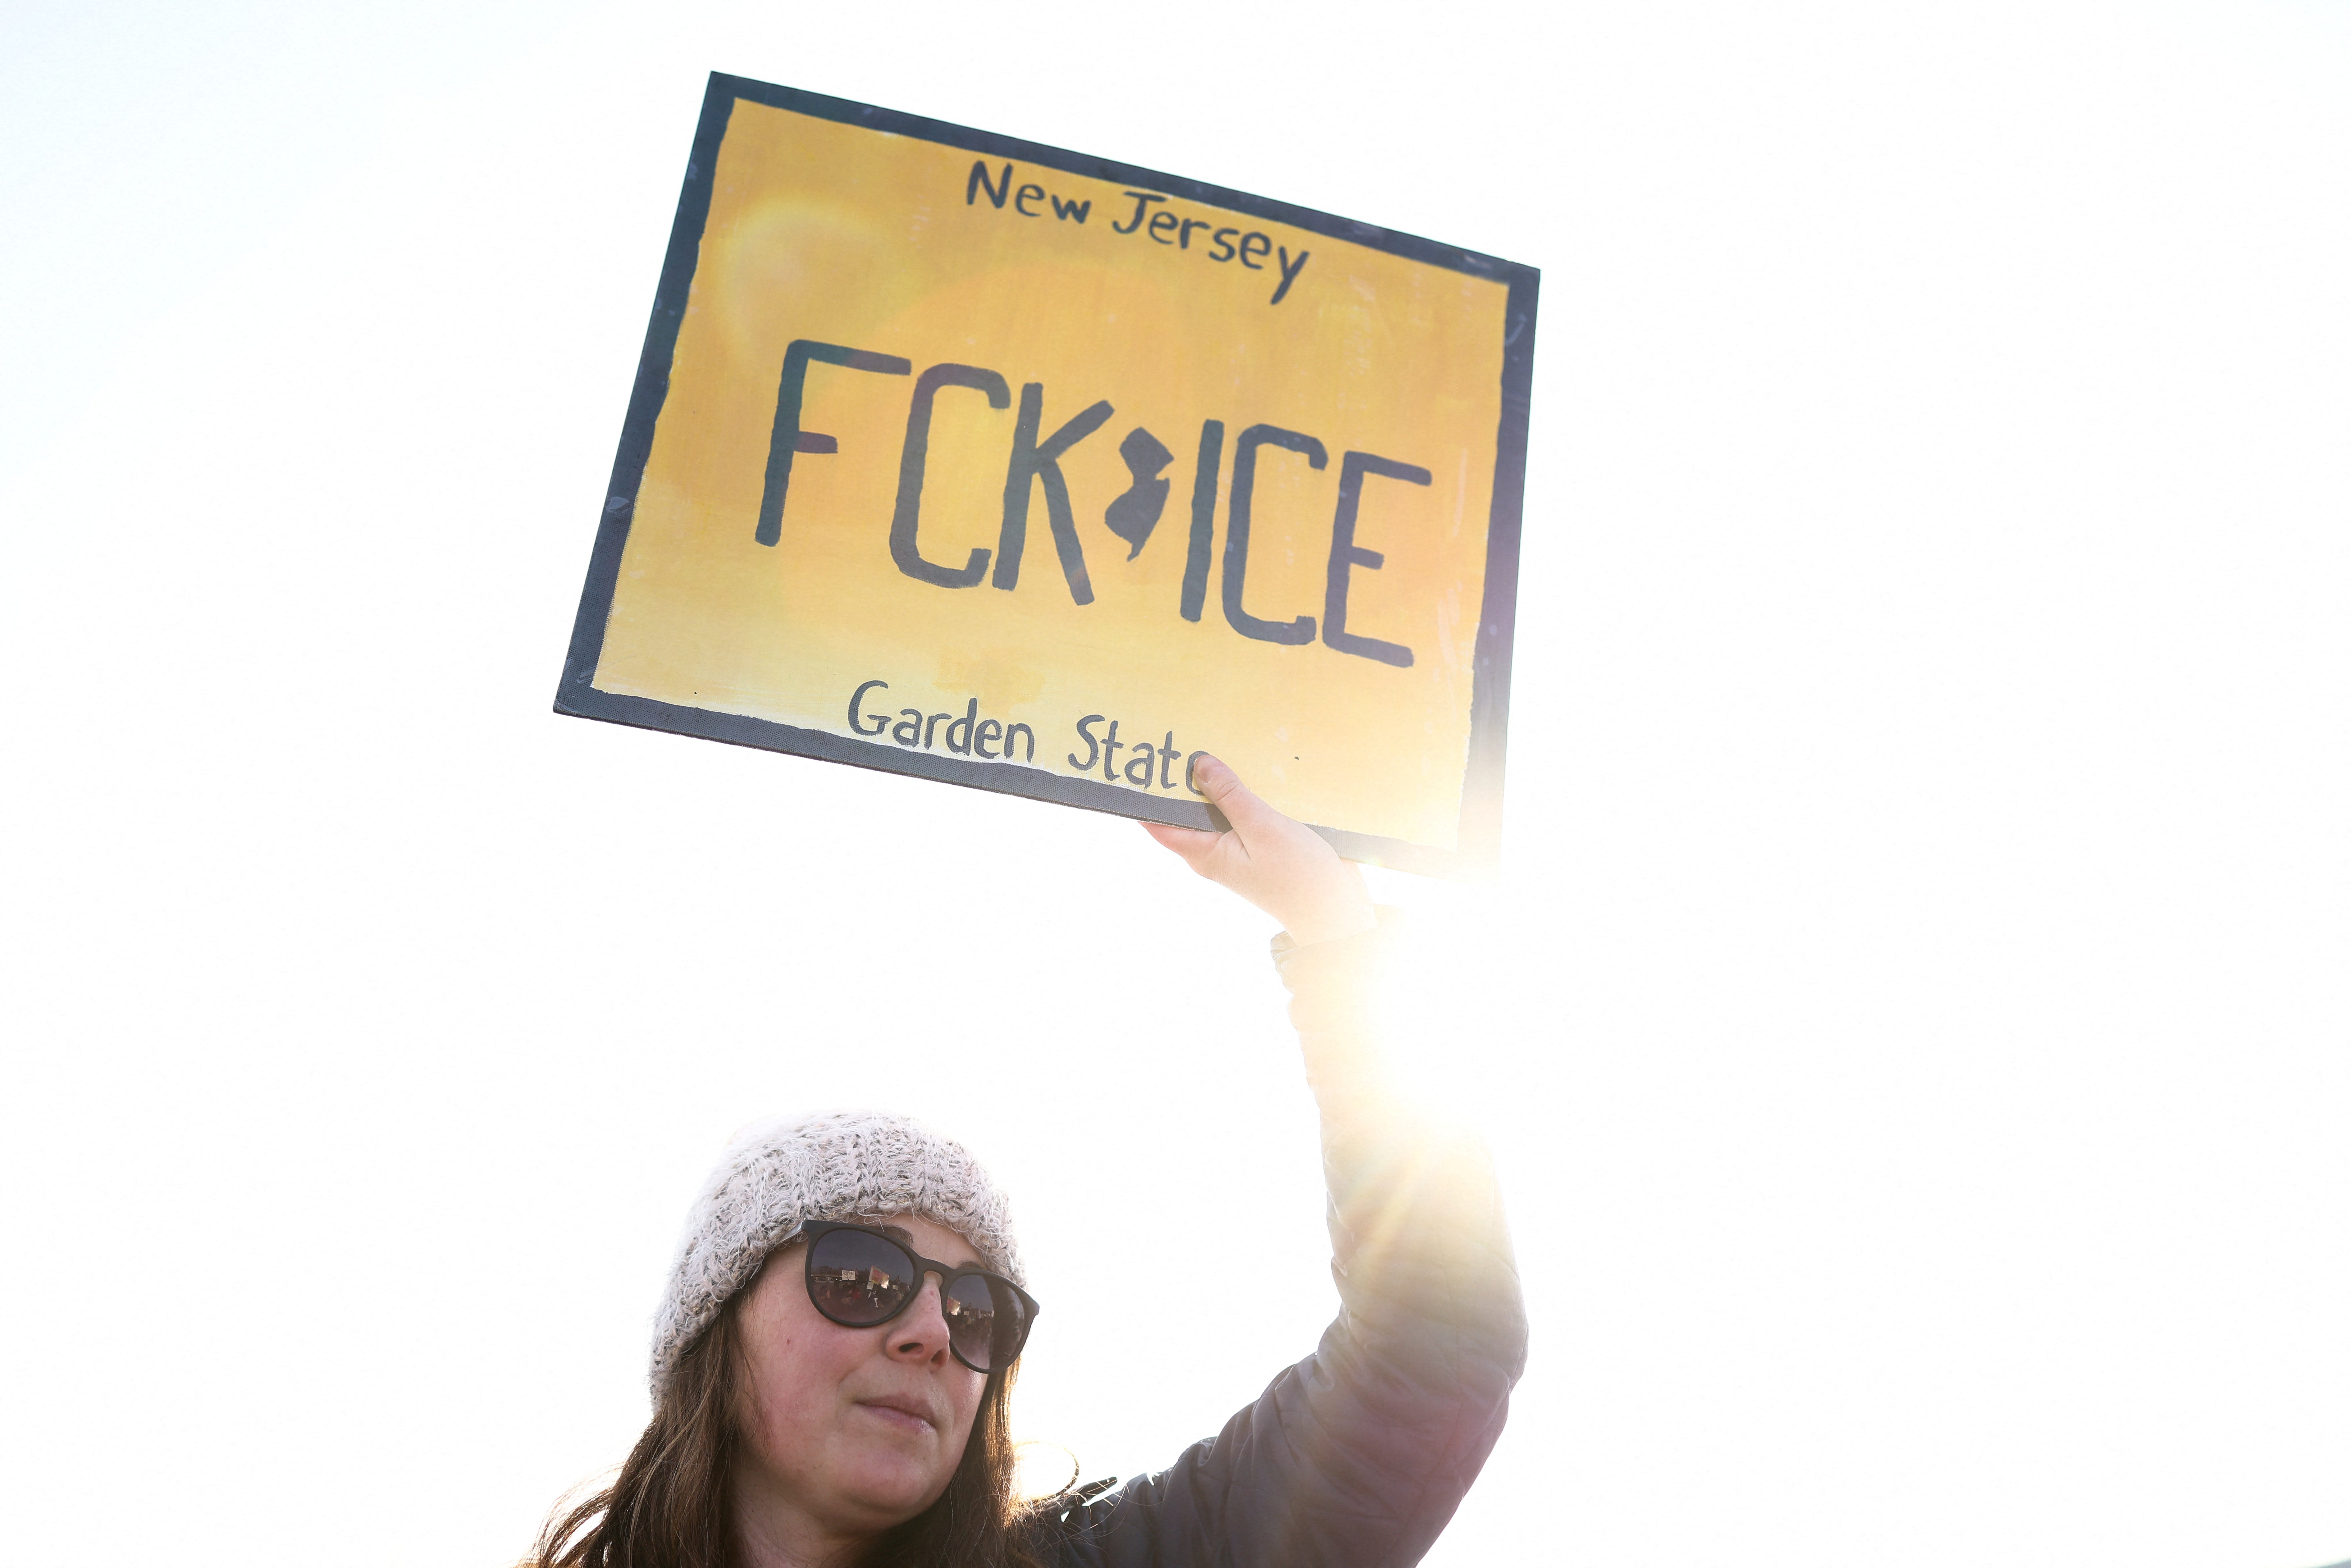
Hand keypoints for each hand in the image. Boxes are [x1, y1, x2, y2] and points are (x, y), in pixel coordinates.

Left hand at [1141, 755, 1376, 945]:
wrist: (1336, 911)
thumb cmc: (1298, 877)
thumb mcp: (1262, 827)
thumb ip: (1230, 795)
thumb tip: (1198, 765)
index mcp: (1204, 853)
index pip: (1158, 823)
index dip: (1143, 796)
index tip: (1136, 764)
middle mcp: (1214, 851)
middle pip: (1186, 809)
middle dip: (1181, 780)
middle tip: (1177, 738)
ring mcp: (1236, 846)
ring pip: (1216, 807)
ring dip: (1217, 782)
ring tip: (1211, 744)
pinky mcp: (1258, 842)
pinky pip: (1241, 812)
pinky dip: (1243, 792)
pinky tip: (1250, 769)